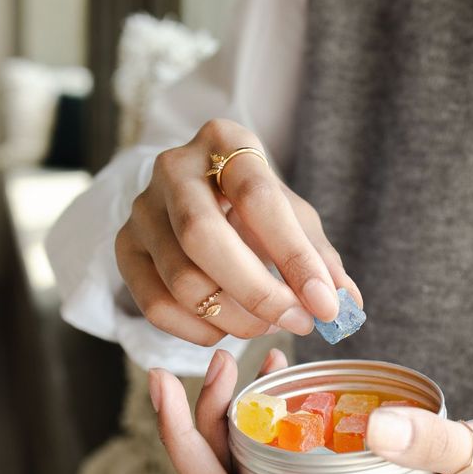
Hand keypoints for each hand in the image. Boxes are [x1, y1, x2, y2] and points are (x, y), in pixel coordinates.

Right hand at [116, 119, 361, 345]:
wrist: (202, 199)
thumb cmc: (257, 208)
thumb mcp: (295, 219)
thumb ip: (320, 259)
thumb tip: (347, 305)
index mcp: (225, 143)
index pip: (258, 198)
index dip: (294, 257)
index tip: (326, 305)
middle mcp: (173, 169)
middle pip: (203, 238)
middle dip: (258, 294)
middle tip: (298, 322)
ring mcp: (142, 210)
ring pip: (182, 281)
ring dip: (236, 319)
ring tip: (269, 323)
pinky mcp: (125, 249)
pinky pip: (157, 307)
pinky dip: (201, 330)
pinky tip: (229, 326)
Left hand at [137, 356, 472, 473]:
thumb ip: (437, 442)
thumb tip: (375, 425)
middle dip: (193, 448)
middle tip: (169, 382)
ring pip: (254, 472)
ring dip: (221, 422)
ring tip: (219, 362)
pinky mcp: (344, 471)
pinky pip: (285, 449)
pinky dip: (265, 411)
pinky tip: (275, 369)